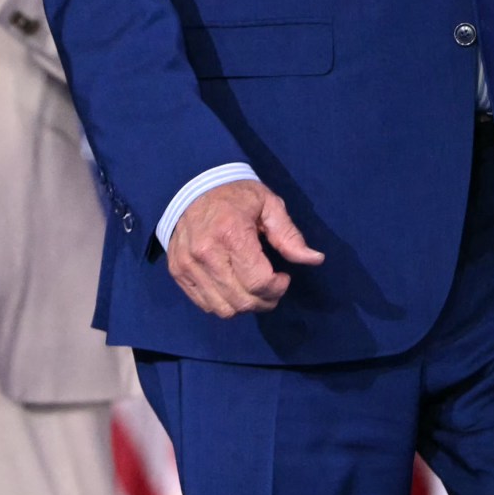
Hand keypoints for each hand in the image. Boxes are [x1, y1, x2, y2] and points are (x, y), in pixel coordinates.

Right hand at [165, 181, 324, 317]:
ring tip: (253, 289)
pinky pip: (205, 304)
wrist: (191, 185)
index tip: (283, 277)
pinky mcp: (178, 271)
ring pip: (223, 309)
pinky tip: (233, 287)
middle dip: (266, 301)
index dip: (278, 288)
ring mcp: (187, 265)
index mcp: (231, 234)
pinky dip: (224, 303)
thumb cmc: (235, 194)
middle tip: (272, 287)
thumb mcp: (268, 205)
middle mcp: (205, 254)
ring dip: (245, 306)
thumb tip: (315, 260)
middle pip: (242, 301)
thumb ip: (289, 235)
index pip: (258, 283)